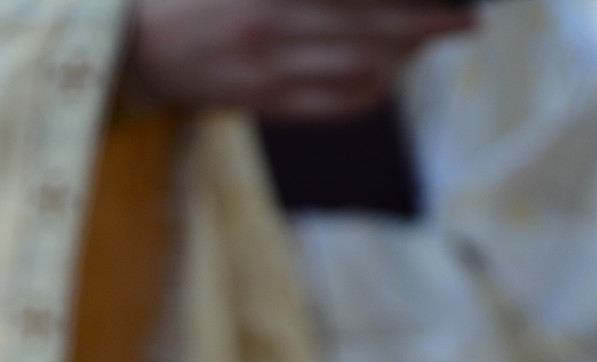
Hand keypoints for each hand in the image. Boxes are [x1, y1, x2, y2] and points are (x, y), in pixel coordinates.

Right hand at [125, 0, 476, 119]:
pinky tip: (387, 76)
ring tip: (423, 44)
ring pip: (358, 68)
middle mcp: (270, 25)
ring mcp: (267, 69)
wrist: (131, 46)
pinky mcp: (264, 102)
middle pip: (368, 27)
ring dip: (401, 59)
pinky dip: (370, 90)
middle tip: (464, 22)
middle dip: (423, 25)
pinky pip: (334, 104)